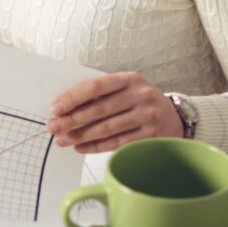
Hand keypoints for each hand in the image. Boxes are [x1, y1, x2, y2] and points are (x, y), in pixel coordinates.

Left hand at [46, 71, 183, 152]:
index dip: (73, 98)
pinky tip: (81, 147)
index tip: (55, 108)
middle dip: (72, 120)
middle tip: (53, 127)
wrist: (175, 117)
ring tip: (63, 140)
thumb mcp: (126, 88)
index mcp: (130, 79)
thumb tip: (65, 108)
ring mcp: (147, 116)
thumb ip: (101, 94)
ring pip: (107, 128)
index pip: (95, 86)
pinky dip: (96, 146)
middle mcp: (140, 95)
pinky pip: (117, 143)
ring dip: (81, 136)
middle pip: (99, 109)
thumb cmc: (139, 101)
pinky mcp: (151, 136)